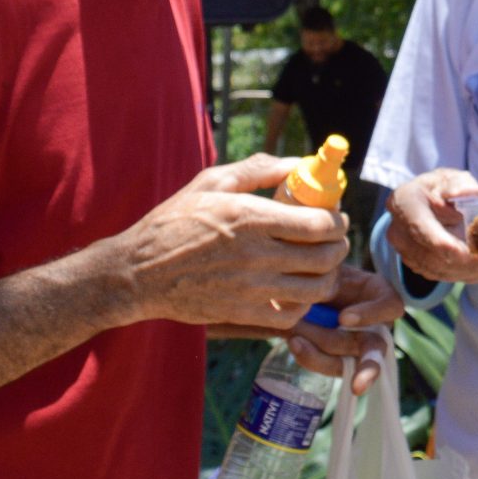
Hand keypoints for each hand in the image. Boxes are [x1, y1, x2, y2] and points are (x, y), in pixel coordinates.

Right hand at [112, 154, 349, 329]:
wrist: (137, 273)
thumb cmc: (174, 222)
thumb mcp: (211, 182)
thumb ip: (258, 169)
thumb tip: (297, 163)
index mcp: (250, 218)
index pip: (319, 225)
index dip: (339, 222)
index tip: (337, 219)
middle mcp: (255, 255)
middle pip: (325, 258)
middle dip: (339, 248)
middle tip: (334, 242)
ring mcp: (250, 289)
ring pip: (315, 289)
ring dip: (326, 277)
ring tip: (320, 267)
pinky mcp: (241, 314)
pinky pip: (290, 315)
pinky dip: (302, 304)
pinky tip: (295, 290)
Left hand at [287, 267, 406, 394]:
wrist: (308, 284)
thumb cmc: (324, 272)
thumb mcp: (326, 268)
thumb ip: (321, 278)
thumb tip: (299, 294)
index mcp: (382, 297)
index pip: (390, 307)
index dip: (371, 315)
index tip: (343, 318)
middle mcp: (377, 327)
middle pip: (375, 351)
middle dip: (368, 370)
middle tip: (358, 386)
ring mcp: (358, 348)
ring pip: (347, 364)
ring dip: (319, 353)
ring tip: (294, 337)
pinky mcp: (339, 360)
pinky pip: (328, 365)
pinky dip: (310, 357)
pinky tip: (295, 344)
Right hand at [384, 169, 477, 284]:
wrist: (425, 203)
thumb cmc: (439, 188)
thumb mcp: (450, 177)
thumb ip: (460, 183)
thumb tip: (471, 192)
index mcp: (403, 203)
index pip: (419, 227)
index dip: (440, 243)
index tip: (464, 253)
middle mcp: (399, 232)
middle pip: (432, 256)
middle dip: (468, 262)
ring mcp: (407, 253)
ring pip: (440, 271)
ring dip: (473, 271)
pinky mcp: (419, 266)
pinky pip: (444, 276)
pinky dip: (469, 274)